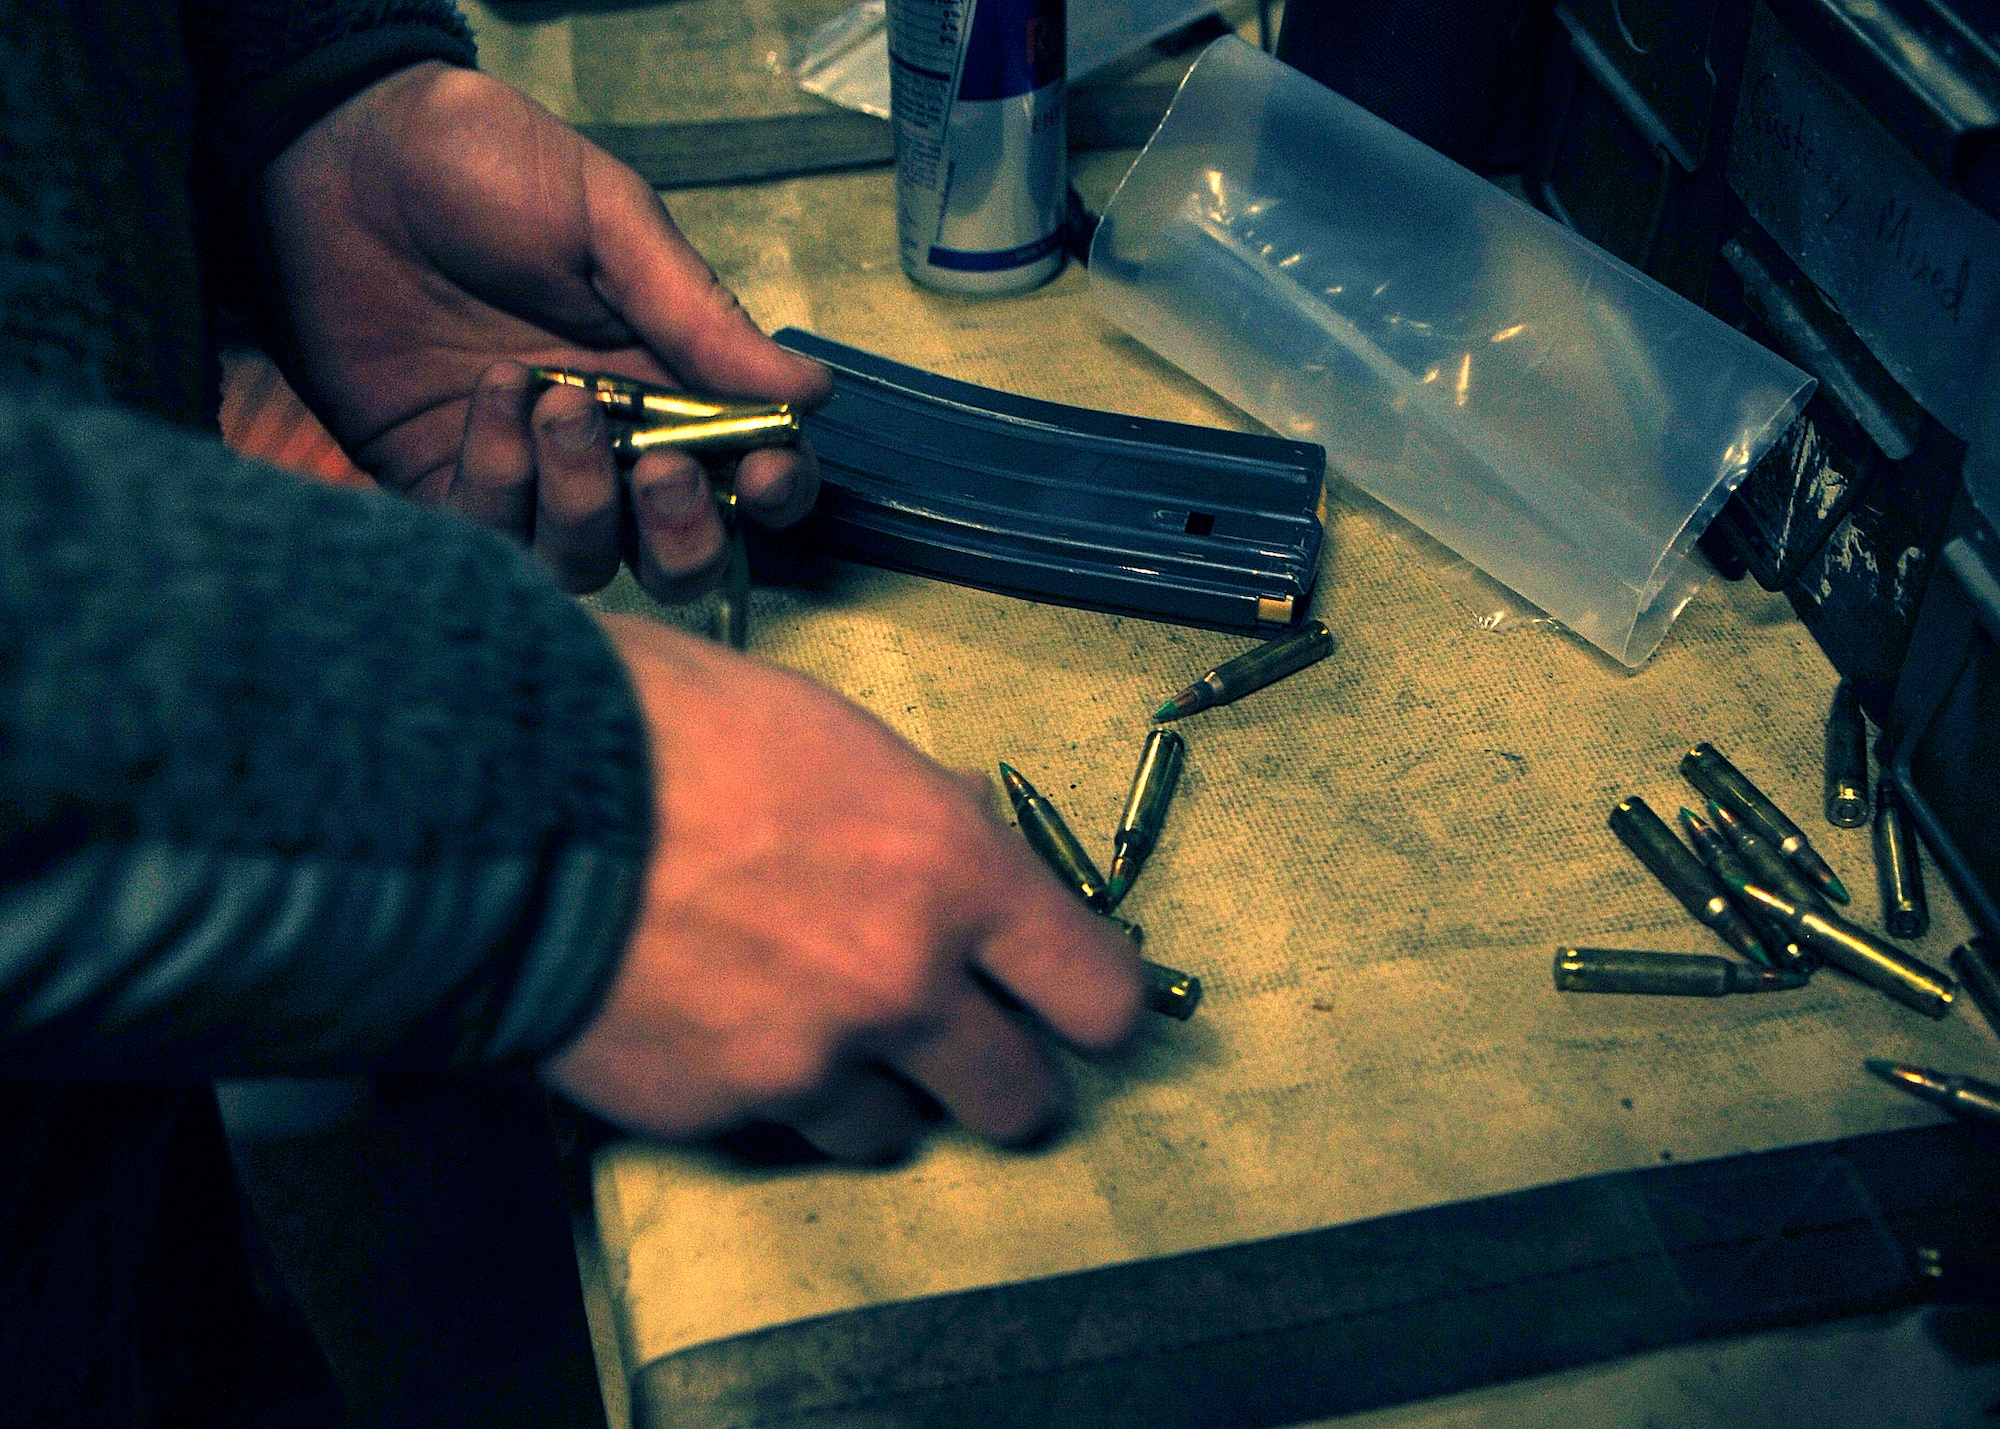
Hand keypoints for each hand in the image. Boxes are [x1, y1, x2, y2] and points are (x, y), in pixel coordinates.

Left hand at [260, 62, 831, 598]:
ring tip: (557, 401)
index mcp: (671, 379)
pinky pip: (490, 534)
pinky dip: (500, 482)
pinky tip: (493, 400)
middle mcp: (610, 442)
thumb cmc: (484, 165)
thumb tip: (810, 392)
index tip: (760, 472)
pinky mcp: (443, 479)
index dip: (771, 492)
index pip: (749, 472)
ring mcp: (526, 470)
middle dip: (683, 534)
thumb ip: (701, 317)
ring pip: (585, 561)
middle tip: (660, 466)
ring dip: (583, 501)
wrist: (341, 151)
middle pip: (677, 554)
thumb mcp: (611, 222)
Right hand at [541, 616, 1145, 1162]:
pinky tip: (710, 1020)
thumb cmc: (668, 726)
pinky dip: (763, 1094)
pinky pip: (778, 1130)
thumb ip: (923, 808)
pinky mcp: (717, 1115)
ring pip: (894, 1131)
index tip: (1069, 1005)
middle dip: (997, 1074)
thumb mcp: (830, 732)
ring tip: (799, 1016)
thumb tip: (970, 833)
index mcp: (953, 871)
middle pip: (1021, 1101)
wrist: (504, 789)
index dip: (1094, 1008)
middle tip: (954, 1039)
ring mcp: (810, 1063)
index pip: (1101, 998)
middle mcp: (904, 984)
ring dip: (871, 1088)